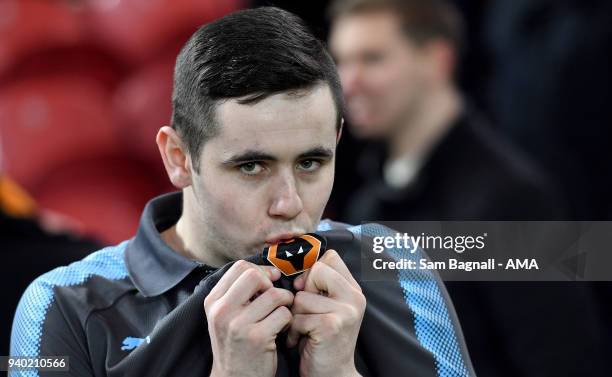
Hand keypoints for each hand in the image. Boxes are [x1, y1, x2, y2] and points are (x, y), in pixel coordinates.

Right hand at [205, 260, 293, 376]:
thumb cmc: (236, 344)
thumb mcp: (226, 316)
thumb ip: (239, 292)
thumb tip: (270, 271)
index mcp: (213, 302)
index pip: (239, 267)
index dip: (260, 270)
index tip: (268, 281)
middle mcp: (222, 311)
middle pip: (254, 275)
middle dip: (271, 283)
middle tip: (274, 298)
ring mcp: (239, 325)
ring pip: (274, 295)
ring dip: (285, 302)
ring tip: (280, 314)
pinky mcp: (258, 338)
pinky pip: (284, 314)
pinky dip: (288, 319)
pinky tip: (282, 328)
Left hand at [287, 250, 365, 376]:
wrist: (333, 375)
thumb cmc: (323, 340)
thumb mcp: (328, 308)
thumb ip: (320, 288)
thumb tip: (297, 278)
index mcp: (354, 290)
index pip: (330, 257)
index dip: (313, 272)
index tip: (308, 291)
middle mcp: (355, 298)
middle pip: (317, 271)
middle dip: (303, 293)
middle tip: (307, 314)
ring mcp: (345, 312)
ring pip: (302, 297)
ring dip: (295, 316)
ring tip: (305, 330)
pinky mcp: (331, 326)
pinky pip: (298, 317)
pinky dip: (294, 332)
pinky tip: (302, 341)